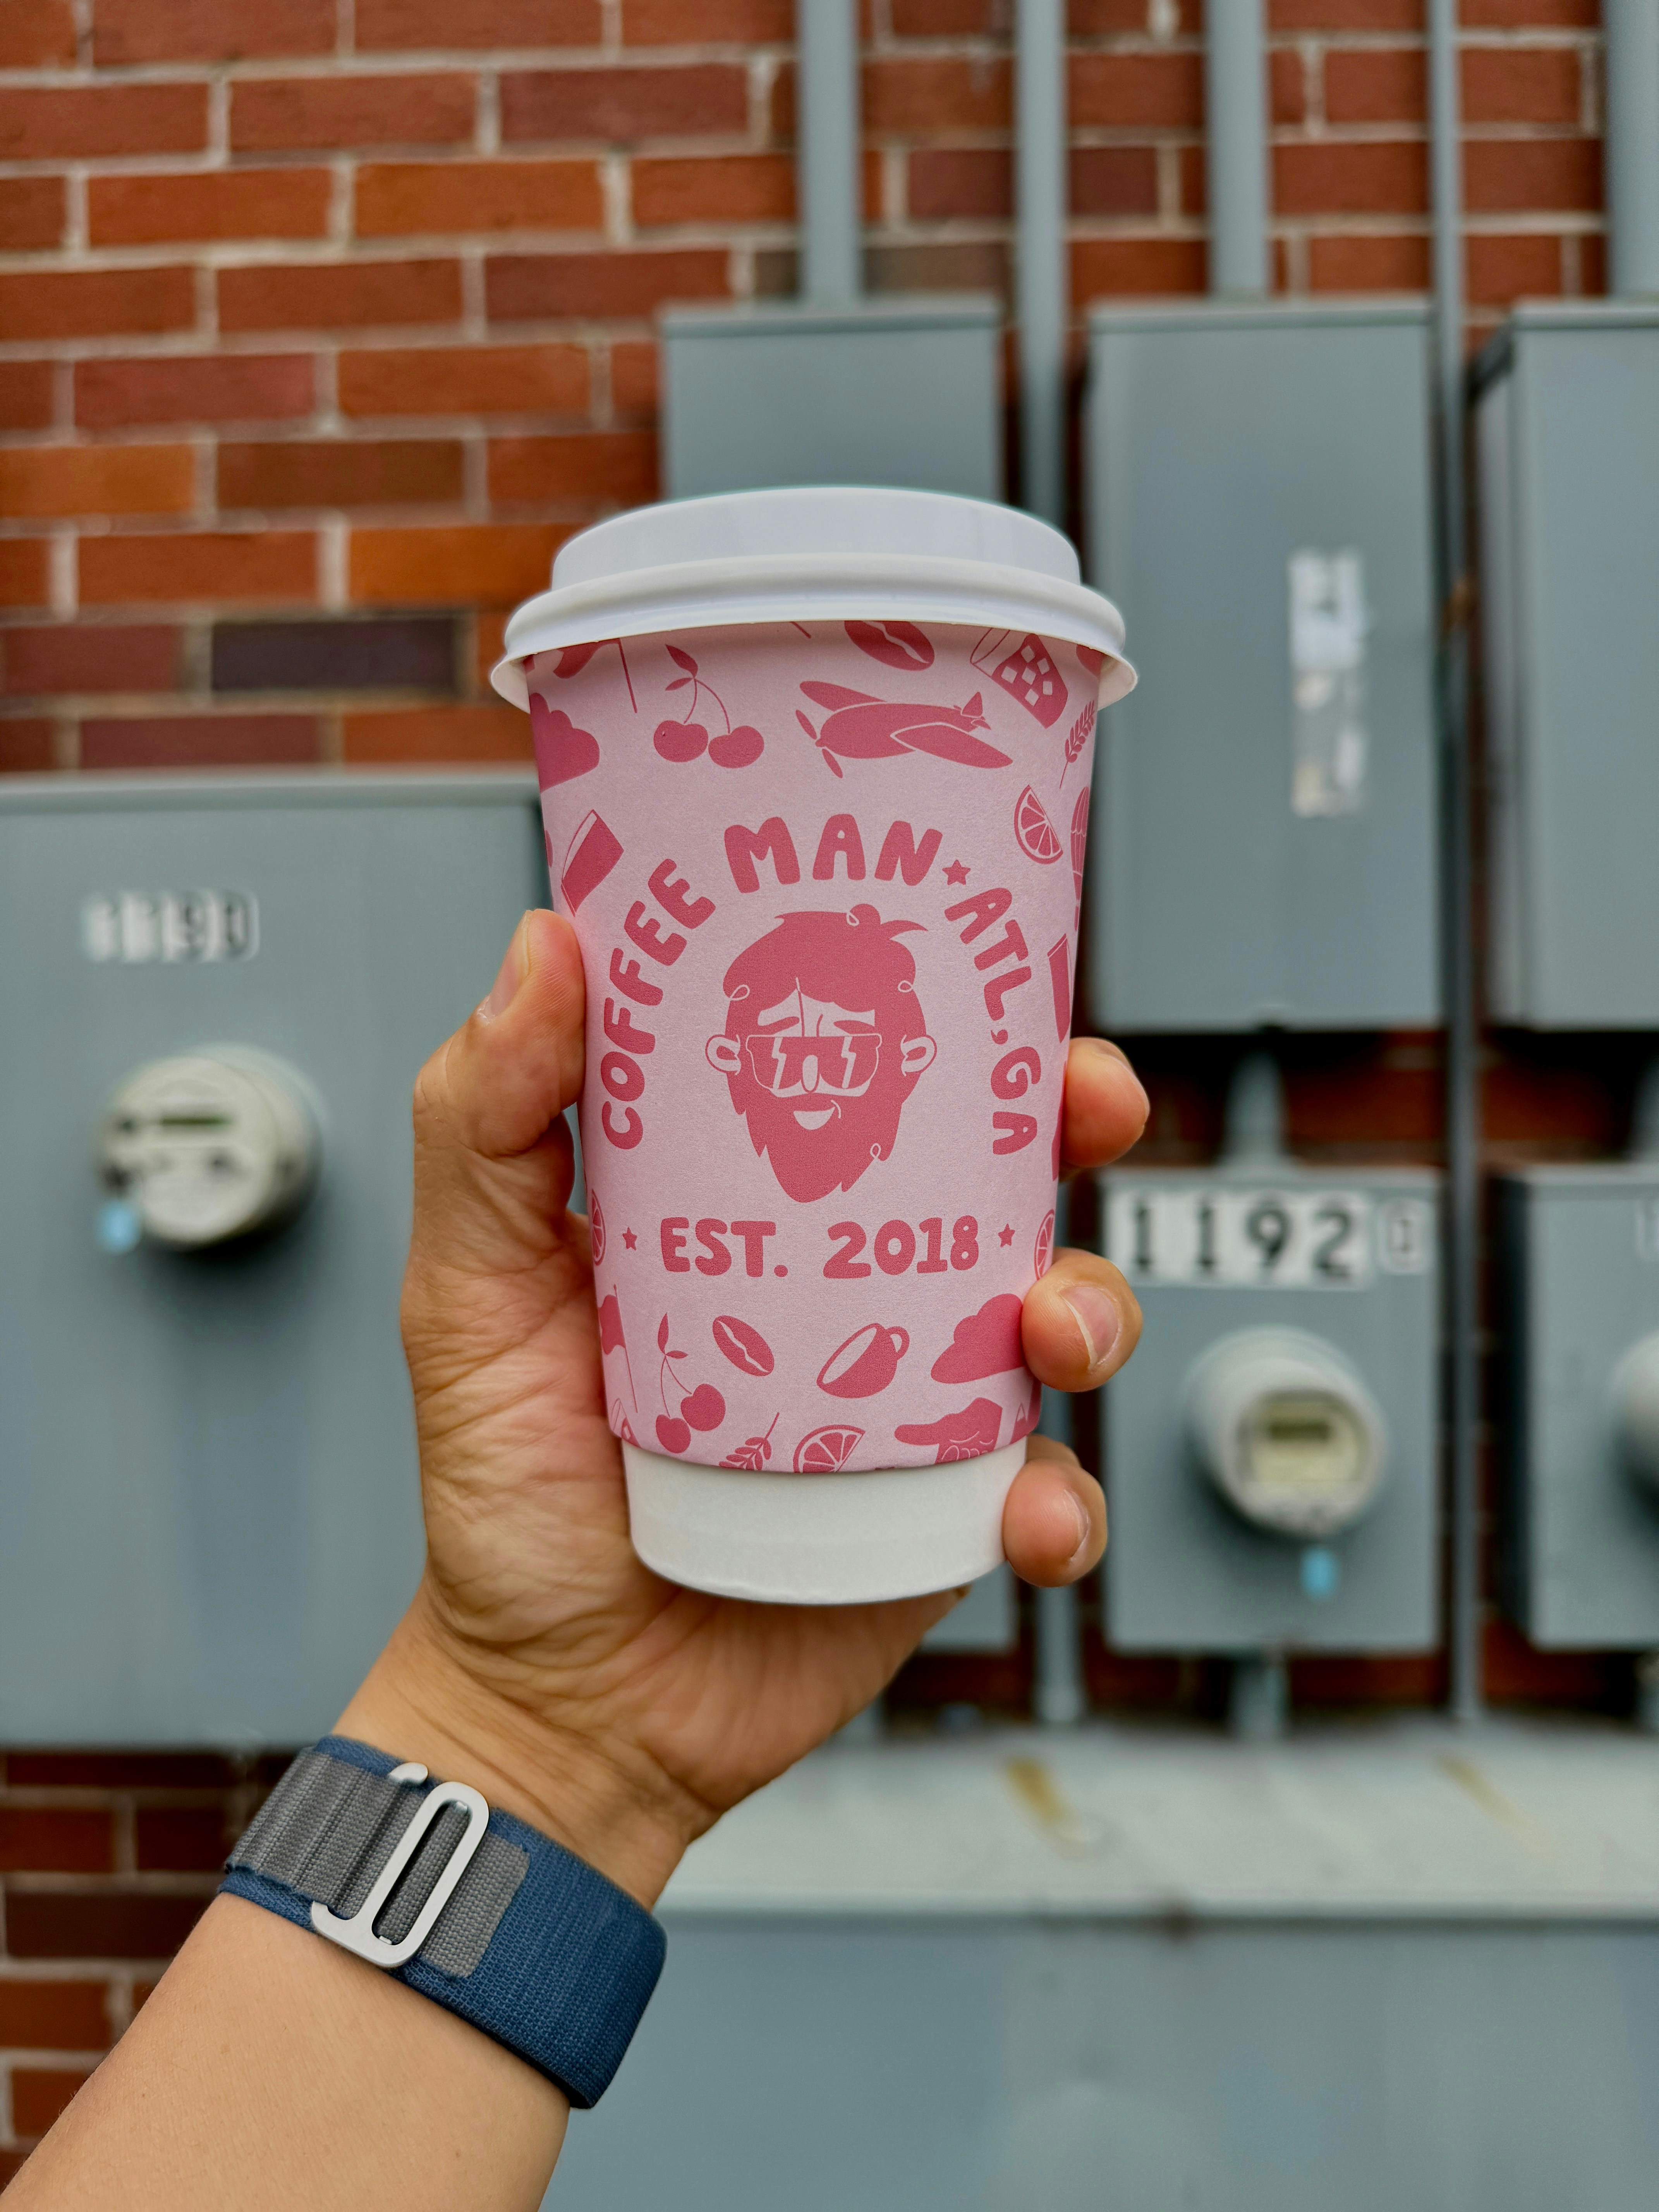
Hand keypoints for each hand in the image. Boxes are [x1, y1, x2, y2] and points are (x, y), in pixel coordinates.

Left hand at [340, 910, 1145, 1906]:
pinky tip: (1023, 1515)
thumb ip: (485, 1119)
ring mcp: (914, 1406)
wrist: (553, 1696)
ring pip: (1060, 1319)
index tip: (978, 947)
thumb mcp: (467, 1286)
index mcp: (764, 1214)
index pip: (875, 1077)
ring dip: (1091, 1304)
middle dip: (1070, 1120)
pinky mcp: (945, 1524)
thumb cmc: (506, 1486)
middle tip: (1084, 1101)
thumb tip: (544, 942)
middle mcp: (858, 1295)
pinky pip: (1048, 1497)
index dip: (946, 1006)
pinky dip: (1059, 1505)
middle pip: (1005, 1176)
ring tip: (1048, 1329)